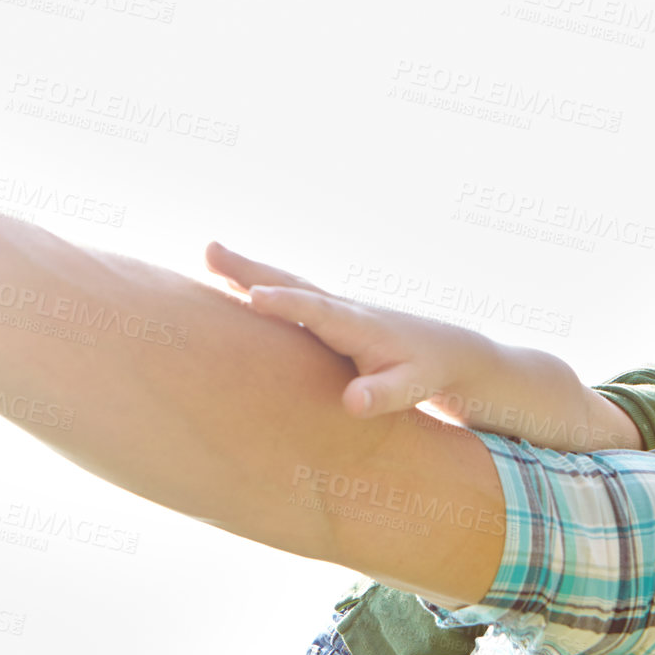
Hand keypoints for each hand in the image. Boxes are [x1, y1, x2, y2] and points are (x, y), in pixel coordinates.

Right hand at [205, 242, 486, 418]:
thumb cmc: (426, 371)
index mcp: (357, 325)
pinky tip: (233, 283)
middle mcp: (341, 308)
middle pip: (291, 284)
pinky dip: (259, 284)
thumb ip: (383, 395)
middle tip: (209, 250)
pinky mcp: (328, 315)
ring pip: (285, 284)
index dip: (286, 304)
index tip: (253, 296)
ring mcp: (333, 308)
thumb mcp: (412, 388)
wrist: (445, 350)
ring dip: (246, 270)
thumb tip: (353, 404)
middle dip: (250, 269)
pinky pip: (288, 295)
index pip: (317, 311)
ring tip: (209, 255)